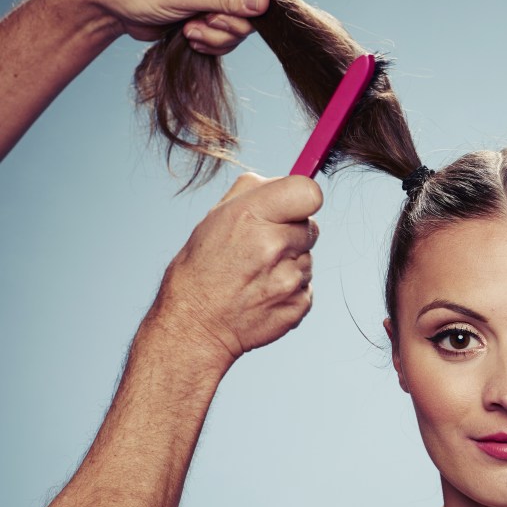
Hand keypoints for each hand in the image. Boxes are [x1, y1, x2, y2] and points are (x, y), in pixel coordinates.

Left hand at [78, 0, 289, 54]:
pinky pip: (229, 38)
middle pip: (260, 6)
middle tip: (205, 20)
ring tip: (189, 29)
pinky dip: (212, 43)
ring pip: (244, 27)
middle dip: (234, 23)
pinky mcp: (212, 17)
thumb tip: (264, 0)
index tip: (257, 15)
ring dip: (219, 36)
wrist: (110, 5)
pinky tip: (189, 36)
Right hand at [152, 173, 321, 367]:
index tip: (295, 207)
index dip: (304, 199)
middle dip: (292, 233)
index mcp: (252, 216)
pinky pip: (307, 287)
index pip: (310, 192)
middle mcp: (273, 246)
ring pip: (309, 258)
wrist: (195, 324)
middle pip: (312, 226)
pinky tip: (263, 293)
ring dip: (291, 263)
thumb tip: (288, 182)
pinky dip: (290, 290)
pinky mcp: (298, 305)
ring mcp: (288, 279)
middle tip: (262, 248)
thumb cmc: (202, 267)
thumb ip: (255, 191)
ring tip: (258, 274)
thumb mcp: (217, 216)